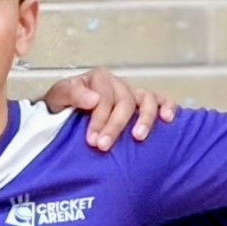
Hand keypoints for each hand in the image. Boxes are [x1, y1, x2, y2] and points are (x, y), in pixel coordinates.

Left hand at [43, 68, 176, 152]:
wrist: (66, 112)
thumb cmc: (64, 106)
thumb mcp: (58, 97)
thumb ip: (72, 94)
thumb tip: (93, 99)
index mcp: (98, 79)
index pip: (104, 97)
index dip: (99, 118)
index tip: (92, 140)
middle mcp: (118, 84)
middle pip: (124, 101)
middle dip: (115, 125)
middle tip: (103, 146)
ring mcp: (133, 93)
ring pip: (147, 99)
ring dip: (145, 118)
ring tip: (138, 137)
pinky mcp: (144, 103)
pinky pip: (162, 100)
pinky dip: (168, 107)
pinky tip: (168, 120)